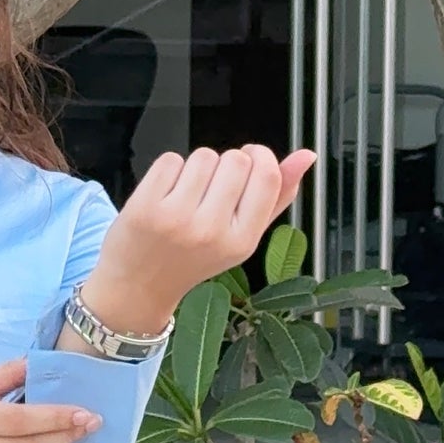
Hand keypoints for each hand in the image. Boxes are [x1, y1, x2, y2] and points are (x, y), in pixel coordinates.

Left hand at [75, 145, 316, 341]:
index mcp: (242, 241)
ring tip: (189, 194)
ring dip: (198, 166)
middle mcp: (211, 231)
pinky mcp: (146, 205)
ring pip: (203, 156)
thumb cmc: (192, 258)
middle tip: (213, 189)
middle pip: (236, 160)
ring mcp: (176, 218)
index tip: (251, 160)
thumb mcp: (241, 236)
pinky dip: (170, 170)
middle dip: (227, 164)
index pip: (267, 176)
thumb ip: (276, 197)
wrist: (138, 286)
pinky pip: (171, 159)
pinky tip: (167, 194)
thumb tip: (306, 156)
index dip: (261, 157)